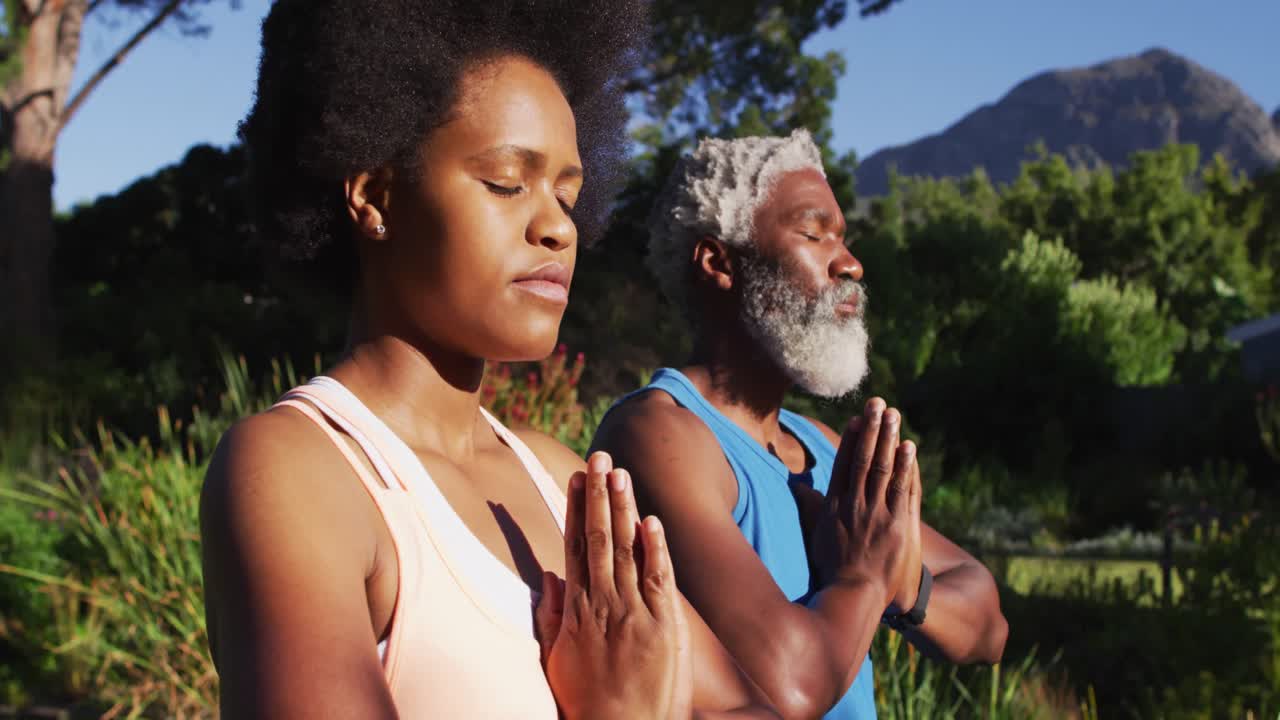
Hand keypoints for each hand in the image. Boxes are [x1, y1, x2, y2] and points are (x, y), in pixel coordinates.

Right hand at [535, 452, 690, 719]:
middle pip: (598, 537)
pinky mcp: (663, 626)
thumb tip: (549, 578)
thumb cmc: (588, 702)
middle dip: (599, 494)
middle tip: (600, 456)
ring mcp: (633, 613)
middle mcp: (602, 604)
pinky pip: (658, 578)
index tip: (577, 477)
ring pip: (626, 549)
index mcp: (577, 609)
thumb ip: (550, 616)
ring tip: (621, 472)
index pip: (575, 545)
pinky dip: (655, 548)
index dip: (576, 508)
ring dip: (623, 508)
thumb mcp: (557, 659)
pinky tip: (651, 520)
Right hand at [809, 399, 921, 609]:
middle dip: (872, 429)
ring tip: (893, 415)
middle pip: (864, 459)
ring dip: (889, 439)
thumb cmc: (831, 567)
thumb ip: (808, 506)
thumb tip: (795, 486)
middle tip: (878, 404)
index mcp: (834, 506)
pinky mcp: (896, 525)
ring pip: (883, 469)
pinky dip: (905, 467)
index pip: (844, 464)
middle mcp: (854, 505)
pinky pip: (902, 489)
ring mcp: (876, 514)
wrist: (852, 596)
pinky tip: (908, 447)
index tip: (857, 418)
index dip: (851, 438)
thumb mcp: (814, 534)